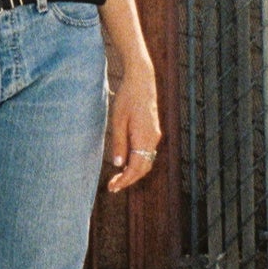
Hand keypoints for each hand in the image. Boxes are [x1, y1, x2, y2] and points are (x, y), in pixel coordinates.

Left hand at [106, 63, 160, 192]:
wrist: (142, 81)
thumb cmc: (127, 98)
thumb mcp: (117, 120)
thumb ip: (119, 143)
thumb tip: (118, 164)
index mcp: (144, 138)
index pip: (136, 168)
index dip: (125, 180)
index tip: (113, 187)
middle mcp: (153, 139)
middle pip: (143, 168)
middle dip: (128, 179)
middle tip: (113, 187)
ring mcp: (155, 135)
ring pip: (147, 161)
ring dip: (133, 172)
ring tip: (118, 179)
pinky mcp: (153, 131)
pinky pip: (147, 152)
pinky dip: (138, 162)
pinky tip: (126, 163)